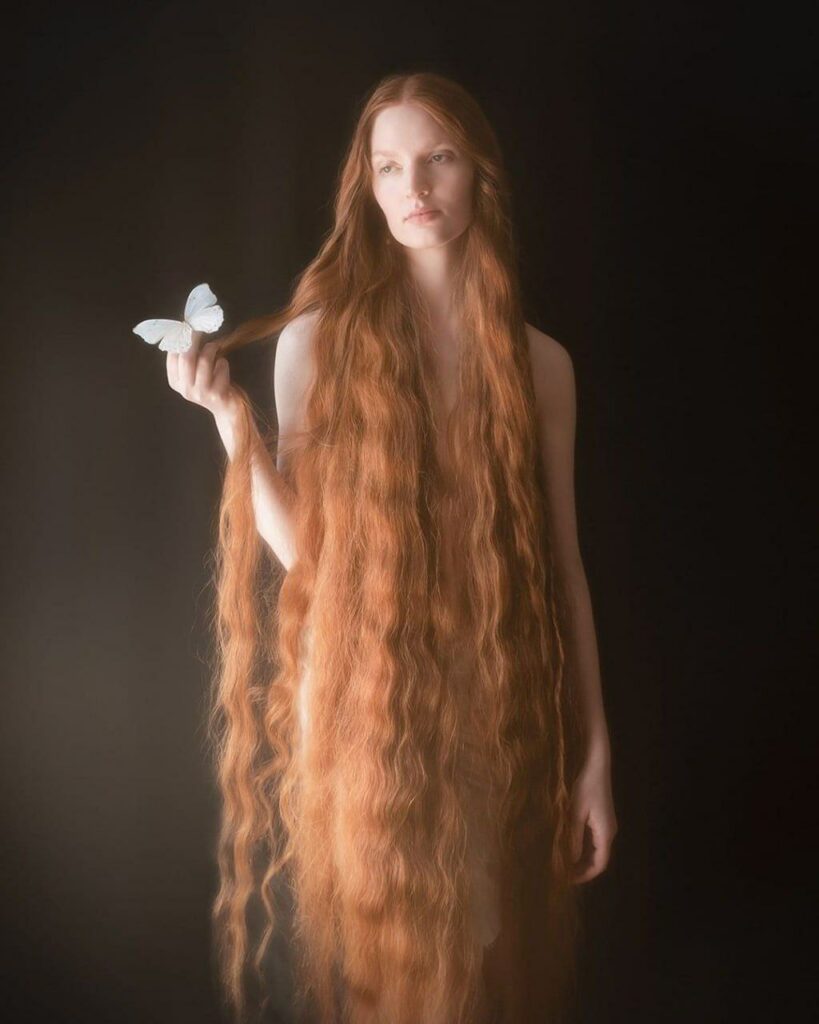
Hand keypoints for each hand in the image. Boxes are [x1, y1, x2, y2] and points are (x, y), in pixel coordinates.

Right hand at [165, 329, 236, 419]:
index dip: (180, 339)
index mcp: (176, 382)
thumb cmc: (211, 384)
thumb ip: (188, 356)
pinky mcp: (217, 394)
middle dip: (194, 339)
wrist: (227, 409)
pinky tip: (223, 367)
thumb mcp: (195, 372)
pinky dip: (223, 362)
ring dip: (211, 349)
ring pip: (204, 360)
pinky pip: (220, 367)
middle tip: (200, 328)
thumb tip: (187, 328)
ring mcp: (201, 393)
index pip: (173, 356)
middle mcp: (185, 389)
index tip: (187, 326)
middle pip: (186, 358)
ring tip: (215, 347)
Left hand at [568, 752, 617, 883]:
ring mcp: (606, 822)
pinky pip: (593, 838)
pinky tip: (567, 844)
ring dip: (581, 857)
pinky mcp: (600, 815)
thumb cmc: (584, 786)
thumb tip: (569, 861)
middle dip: (582, 868)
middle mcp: (609, 830)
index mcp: (605, 832)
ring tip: (562, 861)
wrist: (595, 763)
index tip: (567, 881)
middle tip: (561, 873)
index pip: (599, 864)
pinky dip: (582, 845)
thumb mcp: (574, 813)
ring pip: (595, 848)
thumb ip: (572, 838)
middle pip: (598, 858)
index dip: (585, 875)